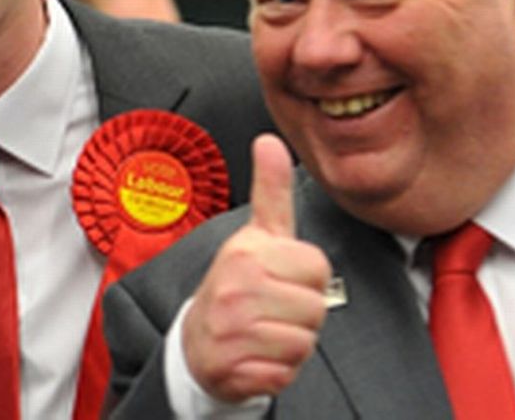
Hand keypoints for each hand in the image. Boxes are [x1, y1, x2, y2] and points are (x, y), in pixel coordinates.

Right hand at [182, 133, 331, 401]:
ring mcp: (232, 331)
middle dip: (303, 314)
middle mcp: (235, 289)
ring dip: (292, 344)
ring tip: (267, 331)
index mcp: (247, 253)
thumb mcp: (255, 234)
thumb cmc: (236, 284)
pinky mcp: (233, 370)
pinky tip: (259, 356)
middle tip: (275, 309)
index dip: (308, 277)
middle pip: (316, 307)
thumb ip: (270, 189)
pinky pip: (285, 373)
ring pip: (304, 342)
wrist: (196, 343)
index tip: (284, 279)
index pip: (317, 267)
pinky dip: (279, 371)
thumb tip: (270, 140)